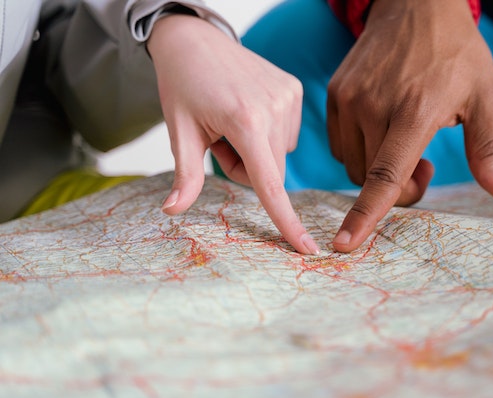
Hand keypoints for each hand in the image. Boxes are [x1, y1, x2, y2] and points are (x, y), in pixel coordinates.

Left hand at [147, 15, 318, 254]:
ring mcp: (288, 97)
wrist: (194, 40)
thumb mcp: (180, 131)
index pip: (270, 184)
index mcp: (245, 121)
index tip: (308, 250)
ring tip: (231, 123)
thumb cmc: (182, 86)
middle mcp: (275, 109)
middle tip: (219, 142)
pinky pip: (285, 135)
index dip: (287, 222)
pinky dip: (267, 134)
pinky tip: (248, 111)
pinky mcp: (294, 90)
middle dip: (246, 170)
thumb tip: (171, 212)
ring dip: (257, 153)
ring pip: (278, 156)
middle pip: (271, 174)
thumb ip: (185, 176)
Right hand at [327, 0, 492, 251]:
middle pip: (371, 179)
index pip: (385, 176)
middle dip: (399, 186)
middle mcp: (374, 106)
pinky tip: (383, 127)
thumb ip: (488, 150)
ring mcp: (349, 98)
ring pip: (352, 164)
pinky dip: (360, 149)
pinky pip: (340, 143)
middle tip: (426, 164)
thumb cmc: (457, 53)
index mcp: (414, 112)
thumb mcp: (485, 97)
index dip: (366, 216)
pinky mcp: (335, 93)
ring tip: (404, 140)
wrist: (416, 5)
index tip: (345, 245)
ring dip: (376, 168)